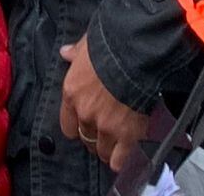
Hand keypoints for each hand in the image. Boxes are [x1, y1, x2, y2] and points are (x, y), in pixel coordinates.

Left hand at [58, 36, 149, 171]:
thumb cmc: (112, 44)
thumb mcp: (88, 43)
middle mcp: (86, 113)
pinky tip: (125, 155)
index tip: (85, 122)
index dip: (77, 124)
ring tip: (117, 143)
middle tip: (105, 132)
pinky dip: (122, 159)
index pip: (67, 123)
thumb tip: (65, 52)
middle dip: (94, 137)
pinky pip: (119, 159)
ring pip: (102, 150)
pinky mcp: (128, 135)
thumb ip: (76, 52)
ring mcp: (106, 126)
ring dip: (108, 148)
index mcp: (73, 92)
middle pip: (85, 138)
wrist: (137, 53)